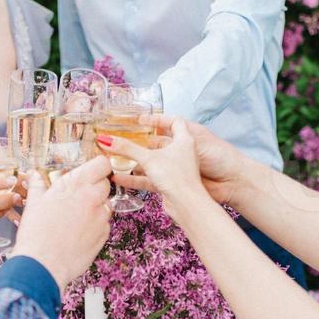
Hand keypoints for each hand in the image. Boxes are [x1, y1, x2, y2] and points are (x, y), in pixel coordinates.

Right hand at [7, 157, 112, 287]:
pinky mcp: (104, 235)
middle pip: (105, 184)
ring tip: (75, 218)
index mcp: (76, 184)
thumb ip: (38, 185)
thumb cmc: (36, 233)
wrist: (43, 265)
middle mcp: (93, 197)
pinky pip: (104, 224)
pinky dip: (95, 225)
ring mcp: (101, 217)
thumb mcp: (34, 204)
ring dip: (95, 207)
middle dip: (95, 187)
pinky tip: (78, 233)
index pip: (102, 164)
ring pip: (105, 205)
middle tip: (78, 196)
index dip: (98, 167)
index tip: (91, 171)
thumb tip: (34, 175)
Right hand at [109, 114, 247, 205]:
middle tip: (119, 138)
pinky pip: (148, 179)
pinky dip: (133, 178)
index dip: (155, 119)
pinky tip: (118, 177)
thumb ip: (131, 148)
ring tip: (114, 157)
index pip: (170, 122)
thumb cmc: (193, 170)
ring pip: (151, 162)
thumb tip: (107, 140)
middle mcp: (181, 151)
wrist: (211, 198)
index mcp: (186, 137)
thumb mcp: (158, 156)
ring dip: (134, 161)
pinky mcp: (170, 185)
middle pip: (157, 143)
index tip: (139, 119)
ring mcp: (176, 169)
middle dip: (139, 141)